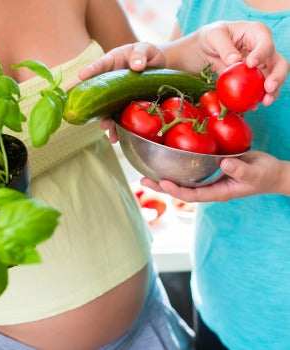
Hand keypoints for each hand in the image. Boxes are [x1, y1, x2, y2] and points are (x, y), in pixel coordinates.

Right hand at [79, 43, 165, 142]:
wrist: (157, 69)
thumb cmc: (148, 54)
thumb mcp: (146, 49)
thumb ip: (140, 54)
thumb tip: (137, 65)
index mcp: (112, 62)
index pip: (99, 66)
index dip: (90, 71)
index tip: (81, 76)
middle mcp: (109, 81)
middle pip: (94, 91)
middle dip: (83, 99)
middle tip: (70, 104)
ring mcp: (115, 96)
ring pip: (104, 109)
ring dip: (103, 119)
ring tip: (105, 126)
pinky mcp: (122, 107)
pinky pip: (117, 119)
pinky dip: (116, 130)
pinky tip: (115, 139)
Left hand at [141, 151, 289, 201]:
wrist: (271, 173)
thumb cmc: (266, 175)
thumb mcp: (256, 172)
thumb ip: (241, 170)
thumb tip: (224, 164)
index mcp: (218, 192)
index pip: (192, 194)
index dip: (177, 190)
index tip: (163, 182)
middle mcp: (210, 187)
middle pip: (181, 189)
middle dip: (161, 186)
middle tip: (142, 180)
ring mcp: (209, 180)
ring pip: (183, 180)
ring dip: (165, 177)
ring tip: (146, 172)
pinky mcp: (210, 169)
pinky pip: (191, 171)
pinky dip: (178, 168)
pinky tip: (167, 161)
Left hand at [194, 21, 288, 105]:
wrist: (206, 50)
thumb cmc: (211, 37)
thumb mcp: (214, 37)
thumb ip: (224, 47)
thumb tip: (234, 60)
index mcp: (257, 33)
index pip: (266, 43)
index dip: (262, 54)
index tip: (251, 64)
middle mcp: (263, 50)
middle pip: (278, 63)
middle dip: (277, 76)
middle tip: (269, 87)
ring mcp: (259, 66)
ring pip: (272, 79)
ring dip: (272, 92)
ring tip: (265, 102)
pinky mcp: (251, 79)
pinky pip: (257, 90)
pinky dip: (257, 98)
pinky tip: (252, 106)